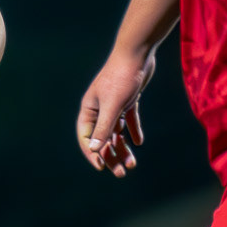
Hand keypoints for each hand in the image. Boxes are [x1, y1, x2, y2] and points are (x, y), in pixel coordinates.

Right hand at [77, 50, 155, 176]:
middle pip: (102, 138)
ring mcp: (113, 103)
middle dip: (111, 155)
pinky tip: (140, 142)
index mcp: (89, 109)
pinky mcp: (128, 98)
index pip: (86, 137)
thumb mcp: (113, 105)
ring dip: (123, 148)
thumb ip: (104, 128)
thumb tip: (94, 150)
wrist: (138, 53)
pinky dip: (133, 130)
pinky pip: (129, 119)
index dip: (93, 154)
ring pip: (116, 131)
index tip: (102, 168)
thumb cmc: (122, 77)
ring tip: (132, 164)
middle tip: (121, 173)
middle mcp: (99, 107)